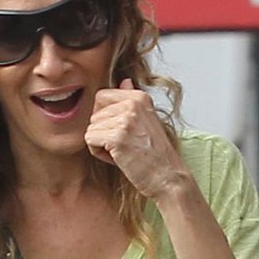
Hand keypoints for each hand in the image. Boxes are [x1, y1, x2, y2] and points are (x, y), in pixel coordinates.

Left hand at [84, 79, 191, 202]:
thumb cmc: (155, 154)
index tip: (120, 131)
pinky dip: (99, 153)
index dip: (103, 117)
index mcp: (139, 97)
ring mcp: (125, 119)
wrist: (167, 176)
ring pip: (91, 128)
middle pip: (94, 114)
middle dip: (102, 132)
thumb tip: (124, 82)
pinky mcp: (117, 137)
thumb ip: (132, 100)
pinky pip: (90, 140)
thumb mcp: (146, 120)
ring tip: (122, 152)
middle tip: (123, 145)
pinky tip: (117, 158)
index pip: (101, 96)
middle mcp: (133, 103)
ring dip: (101, 144)